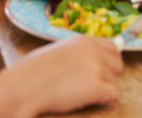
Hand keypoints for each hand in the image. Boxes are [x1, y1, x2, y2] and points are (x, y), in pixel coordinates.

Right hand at [8, 37, 123, 115]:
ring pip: (114, 82)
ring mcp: (97, 67)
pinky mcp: (96, 86)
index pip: (113, 47)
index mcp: (84, 40)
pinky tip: (86, 99)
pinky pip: (113, 95)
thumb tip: (97, 59)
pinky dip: (103, 100)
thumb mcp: (60, 51)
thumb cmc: (33, 73)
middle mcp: (93, 51)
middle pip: (118, 64)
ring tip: (79, 92)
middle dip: (109, 76)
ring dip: (102, 89)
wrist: (23, 87)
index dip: (108, 61)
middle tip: (90, 84)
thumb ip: (80, 52)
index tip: (102, 71)